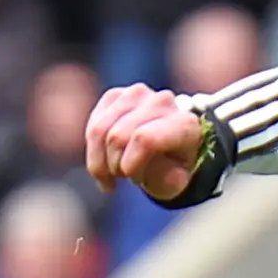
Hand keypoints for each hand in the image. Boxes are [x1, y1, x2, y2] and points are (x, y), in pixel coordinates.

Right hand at [84, 83, 210, 199]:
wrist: (167, 149)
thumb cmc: (171, 169)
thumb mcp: (173, 183)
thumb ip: (162, 178)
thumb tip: (142, 167)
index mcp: (185, 124)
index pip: (145, 139)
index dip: (130, 164)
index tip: (131, 178)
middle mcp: (163, 102)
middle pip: (118, 136)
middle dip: (115, 166)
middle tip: (124, 177)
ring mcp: (137, 94)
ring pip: (99, 131)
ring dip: (100, 161)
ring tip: (112, 175)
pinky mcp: (115, 95)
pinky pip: (92, 126)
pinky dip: (93, 151)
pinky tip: (104, 164)